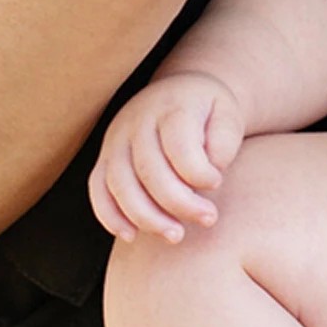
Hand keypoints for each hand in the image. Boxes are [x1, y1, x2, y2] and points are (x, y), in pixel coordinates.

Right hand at [88, 73, 244, 242]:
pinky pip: (98, 189)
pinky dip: (110, 216)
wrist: (180, 92)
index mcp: (171, 106)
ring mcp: (116, 138)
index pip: (180, 148)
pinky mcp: (105, 157)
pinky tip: (132, 235)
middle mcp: (138, 120)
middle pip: (149, 170)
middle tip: (208, 219)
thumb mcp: (228, 115)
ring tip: (176, 235)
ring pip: (121, 184)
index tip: (217, 182)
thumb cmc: (208, 111)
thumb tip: (208, 177)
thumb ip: (223, 144)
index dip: (199, 174)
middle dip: (179, 204)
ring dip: (147, 218)